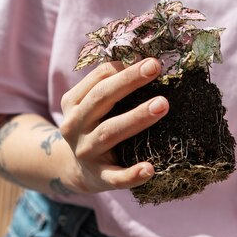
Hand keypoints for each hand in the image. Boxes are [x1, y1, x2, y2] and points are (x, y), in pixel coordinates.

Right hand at [60, 58, 168, 192]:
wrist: (76, 171)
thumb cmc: (93, 128)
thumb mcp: (91, 105)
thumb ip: (109, 85)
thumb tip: (145, 61)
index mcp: (73, 103)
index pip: (98, 78)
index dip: (123, 67)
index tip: (150, 58)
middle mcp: (74, 125)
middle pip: (101, 98)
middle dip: (129, 81)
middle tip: (155, 67)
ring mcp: (86, 152)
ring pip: (109, 132)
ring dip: (136, 117)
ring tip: (162, 105)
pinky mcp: (99, 177)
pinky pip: (115, 177)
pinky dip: (132, 174)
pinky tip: (150, 169)